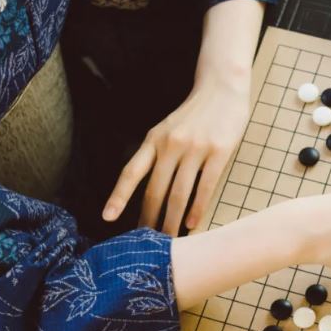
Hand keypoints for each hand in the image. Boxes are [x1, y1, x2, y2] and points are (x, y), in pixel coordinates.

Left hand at [103, 77, 249, 233]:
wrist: (223, 87)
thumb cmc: (195, 113)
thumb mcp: (168, 128)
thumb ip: (159, 153)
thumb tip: (152, 189)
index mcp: (154, 139)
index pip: (131, 172)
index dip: (119, 196)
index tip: (107, 217)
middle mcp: (171, 145)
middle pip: (155, 191)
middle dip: (149, 220)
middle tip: (146, 243)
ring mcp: (195, 149)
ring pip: (179, 194)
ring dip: (172, 221)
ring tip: (170, 240)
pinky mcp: (219, 152)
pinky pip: (205, 187)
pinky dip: (197, 208)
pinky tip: (192, 224)